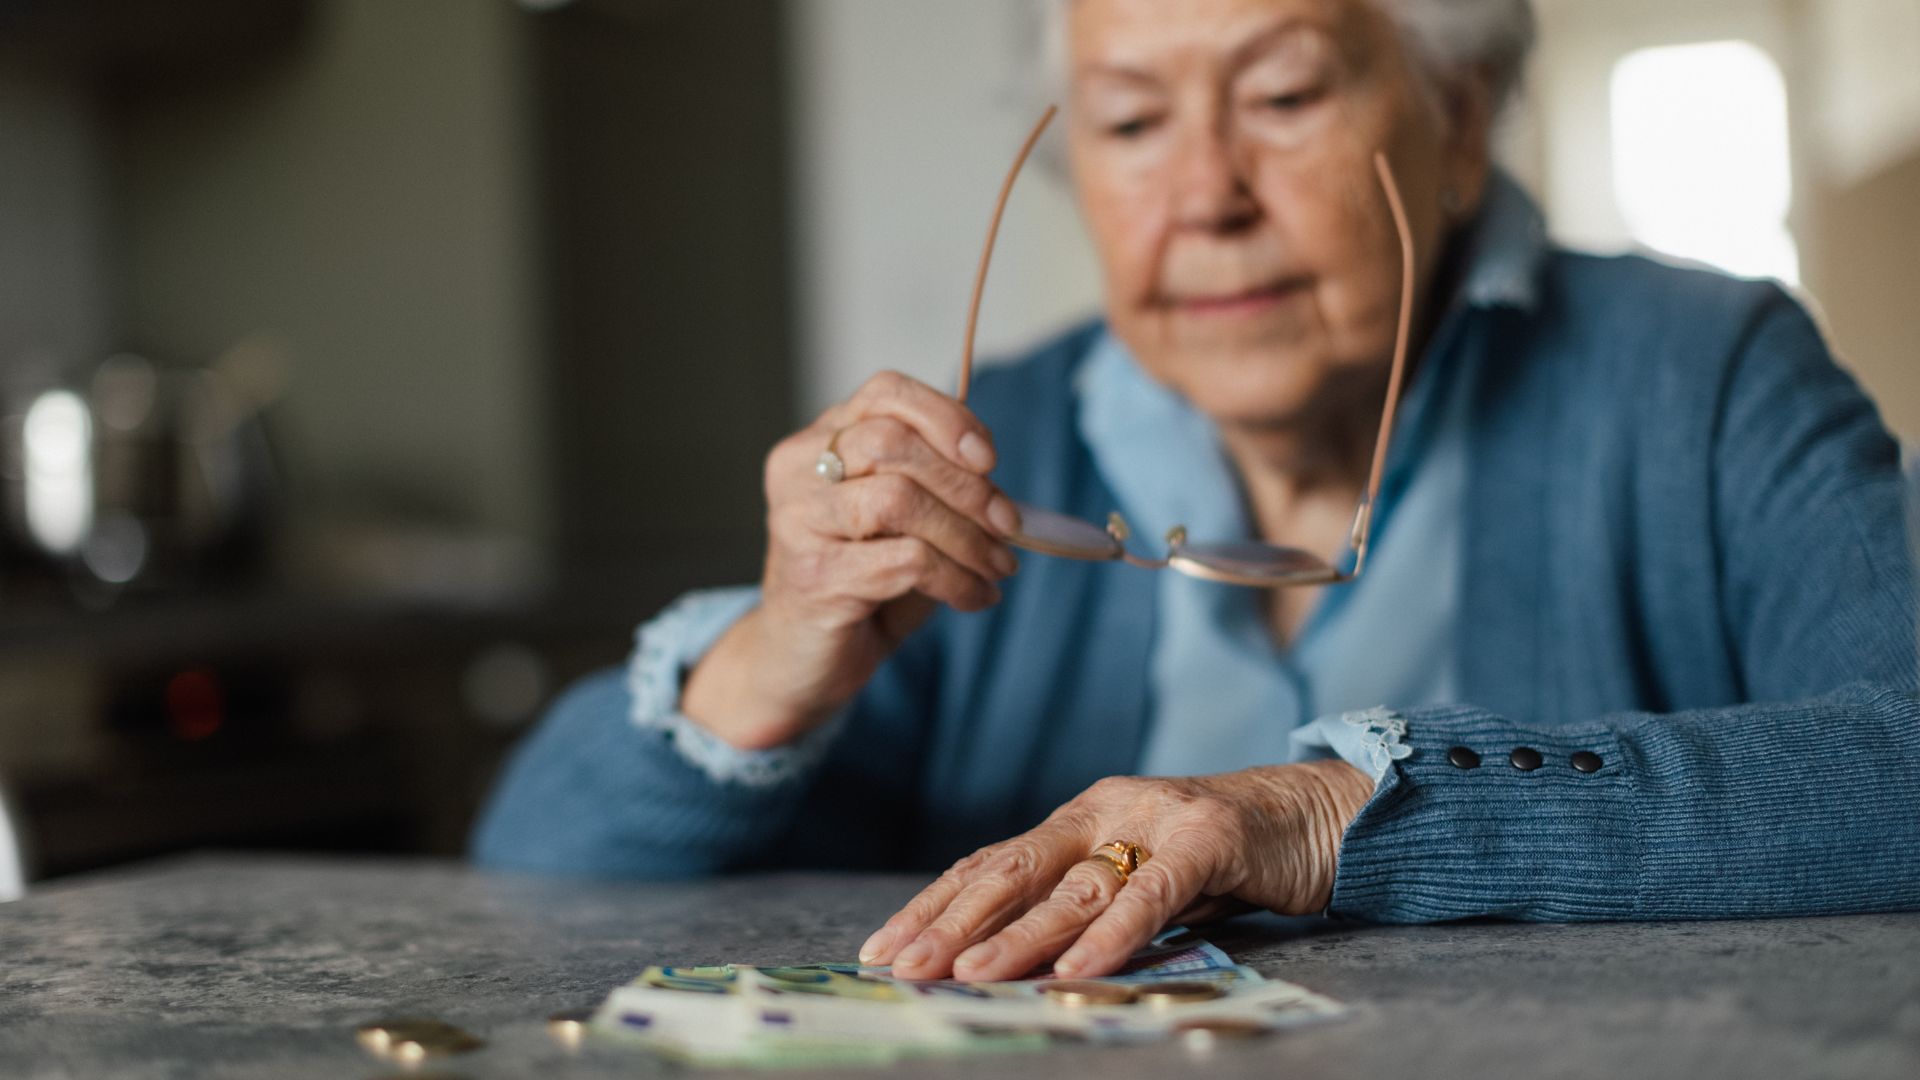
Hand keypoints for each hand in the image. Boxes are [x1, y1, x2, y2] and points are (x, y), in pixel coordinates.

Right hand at [682, 371, 1019, 749]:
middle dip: (967, 486)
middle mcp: (798, 470)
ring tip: (996, 567)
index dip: (947, 417)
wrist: (799, 660)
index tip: (990, 460)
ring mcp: (798, 521)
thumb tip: (1003, 490)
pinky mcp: (812, 576)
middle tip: (1008, 527)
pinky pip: (904, 562)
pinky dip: (955, 579)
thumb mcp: (900, 523)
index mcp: (819, 442)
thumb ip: (936, 489)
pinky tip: (973, 598)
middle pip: (894, 444)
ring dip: (966, 537)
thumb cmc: (858, 584)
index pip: (885, 393)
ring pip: (898, 499)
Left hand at [859, 760, 1373, 980]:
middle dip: (950, 921)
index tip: (882, 948)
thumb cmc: (1222, 860)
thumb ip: (1082, 912)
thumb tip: (1003, 963)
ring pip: (1072, 885)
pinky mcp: (1209, 840)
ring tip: (968, 974)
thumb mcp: (1138, 884)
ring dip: (1017, 936)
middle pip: (1012, 870)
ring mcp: (1156, 820)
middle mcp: (1105, 811)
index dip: (932, 906)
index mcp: (1078, 820)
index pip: (989, 864)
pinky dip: (1111, 935)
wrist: (1320, 817)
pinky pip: (1152, 895)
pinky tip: (1077, 969)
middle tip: (902, 965)